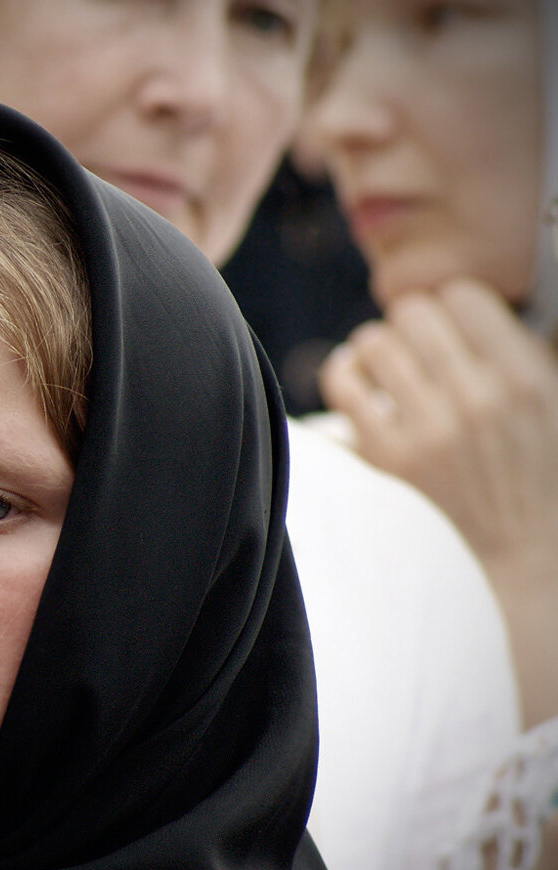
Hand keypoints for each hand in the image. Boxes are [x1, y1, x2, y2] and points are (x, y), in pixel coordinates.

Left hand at [319, 277, 557, 725]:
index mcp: (527, 379)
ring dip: (372, 346)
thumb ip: (523, 357)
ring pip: (373, 343)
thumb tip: (469, 309)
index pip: (464, 296)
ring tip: (379, 360)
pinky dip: (342, 373)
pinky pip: (344, 386)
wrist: (517, 564)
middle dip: (407, 324)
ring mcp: (428, 430)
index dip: (448, 306)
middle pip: (413, 312)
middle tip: (409, 344)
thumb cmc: (536, 481)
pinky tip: (352, 378)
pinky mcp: (387, 459)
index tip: (445, 326)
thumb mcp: (552, 408)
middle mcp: (477, 399)